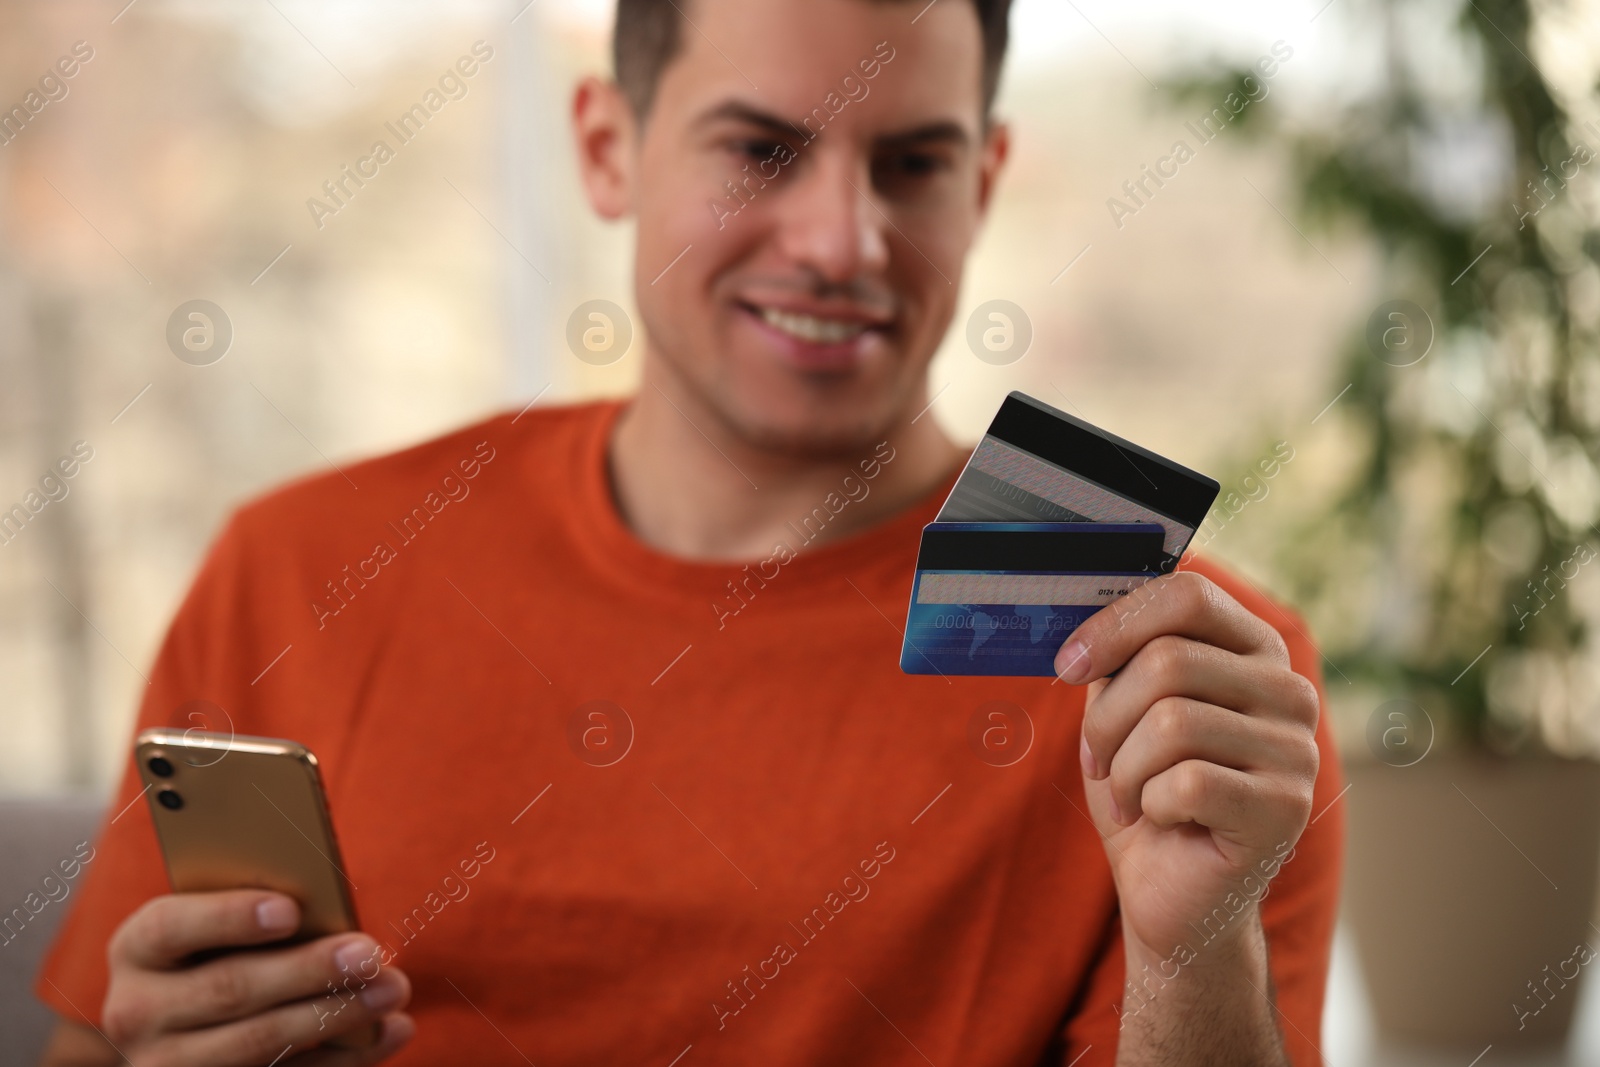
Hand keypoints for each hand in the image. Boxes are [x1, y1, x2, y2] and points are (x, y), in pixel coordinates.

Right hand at [100, 889, 412, 1065]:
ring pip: (258, 1043)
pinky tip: (391, 1031)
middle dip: (308, 970)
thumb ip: (261, 911)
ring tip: (392, 989)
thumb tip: (330, 912)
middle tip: (369, 954)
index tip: (290, 911)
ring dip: (335, 1017)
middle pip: (229, 988)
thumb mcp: (218, 925)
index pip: (172, 927)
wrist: (188, 1024)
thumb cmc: (222, 949)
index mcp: (138, 948)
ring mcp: (167, 1065)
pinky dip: (344, 1057)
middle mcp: (138, 1012)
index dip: (230, 917)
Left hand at [1055, 571, 1319, 962]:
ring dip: (1125, 767)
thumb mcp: (1122, 712)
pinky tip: (1163, 820)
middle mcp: (1289, 691)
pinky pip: (1187, 782)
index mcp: (1253, 651)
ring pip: (1172, 722)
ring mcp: (1296, 750)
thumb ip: (1119, 659)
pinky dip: (1151, 804)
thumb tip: (1083, 622)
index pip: (1188, 596)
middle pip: (1168, 661)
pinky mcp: (1285, 808)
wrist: (1173, 893)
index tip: (1068, 665)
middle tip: (1099, 759)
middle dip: (1106, 717)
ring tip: (1131, 794)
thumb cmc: (1146, 792)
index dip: (1115, 624)